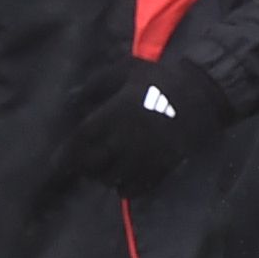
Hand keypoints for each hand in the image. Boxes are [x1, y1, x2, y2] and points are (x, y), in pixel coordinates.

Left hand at [53, 52, 231, 196]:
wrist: (202, 93)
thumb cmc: (160, 79)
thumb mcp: (126, 70)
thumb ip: (97, 83)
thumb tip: (74, 97)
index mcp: (113, 116)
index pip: (81, 142)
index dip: (65, 156)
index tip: (56, 164)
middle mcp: (124, 140)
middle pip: (94, 166)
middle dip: (85, 166)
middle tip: (83, 163)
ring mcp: (143, 157)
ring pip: (113, 179)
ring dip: (105, 177)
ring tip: (104, 170)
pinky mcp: (160, 167)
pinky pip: (136, 187)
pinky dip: (125, 187)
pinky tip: (124, 181)